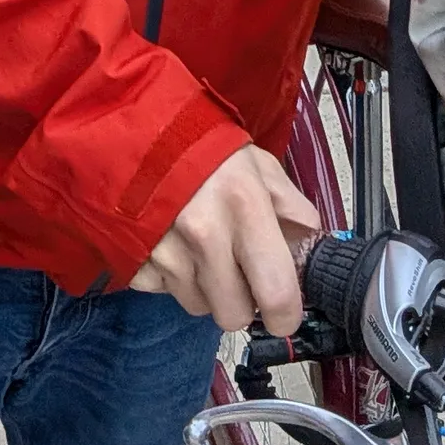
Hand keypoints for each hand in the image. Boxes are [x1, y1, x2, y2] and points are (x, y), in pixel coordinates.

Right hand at [129, 143, 320, 333]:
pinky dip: (169, 278)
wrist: (134, 129)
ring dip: (204, 288)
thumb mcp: (258, 164)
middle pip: (233, 315)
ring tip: (199, 248)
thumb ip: (291, 206)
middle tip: (236, 269)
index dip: (285, 315)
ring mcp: (164, 252)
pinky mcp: (134, 260)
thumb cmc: (202, 145)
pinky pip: (161, 292)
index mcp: (245, 206)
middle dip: (240, 301)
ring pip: (197, 306)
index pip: (275, 293)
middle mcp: (204, 235)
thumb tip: (309, 246)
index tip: (283, 312)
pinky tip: (170, 245)